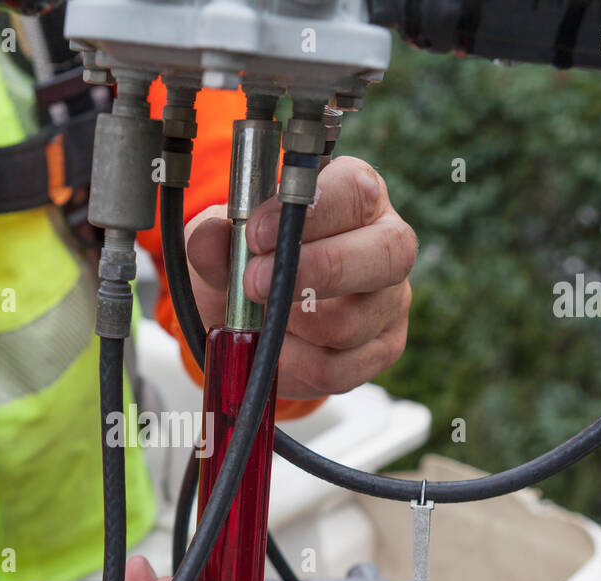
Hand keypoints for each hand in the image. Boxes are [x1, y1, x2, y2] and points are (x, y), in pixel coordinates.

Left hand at [185, 156, 415, 400]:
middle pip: (385, 255)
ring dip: (289, 328)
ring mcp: (391, 300)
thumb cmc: (252, 256)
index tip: (257, 234)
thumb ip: (216, 238)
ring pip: (350, 323)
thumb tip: (209, 239)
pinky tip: (271, 351)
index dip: (310, 213)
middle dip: (313, 271)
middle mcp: (387, 242)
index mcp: (356, 195)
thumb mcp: (225, 240)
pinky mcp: (382, 349)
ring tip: (256, 321)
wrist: (255, 309)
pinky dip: (292, 365)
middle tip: (253, 283)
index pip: (356, 190)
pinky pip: (338, 369)